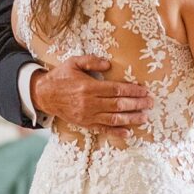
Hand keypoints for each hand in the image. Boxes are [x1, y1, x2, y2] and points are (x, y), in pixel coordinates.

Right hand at [31, 55, 153, 137]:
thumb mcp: (74, 62)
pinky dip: (116, 132)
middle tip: (150, 102)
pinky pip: (103, 130)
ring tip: (145, 117)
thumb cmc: (61, 76)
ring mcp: (87, 115)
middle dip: (137, 104)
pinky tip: (128, 133)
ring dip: (131, 118)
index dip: (132, 91)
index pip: (115, 90)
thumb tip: (109, 64)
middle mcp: (89, 103)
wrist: (44, 94)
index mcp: (88, 86)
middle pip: (118, 105)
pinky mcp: (85, 124)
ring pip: (113, 119)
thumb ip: (91, 61)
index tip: (144, 90)